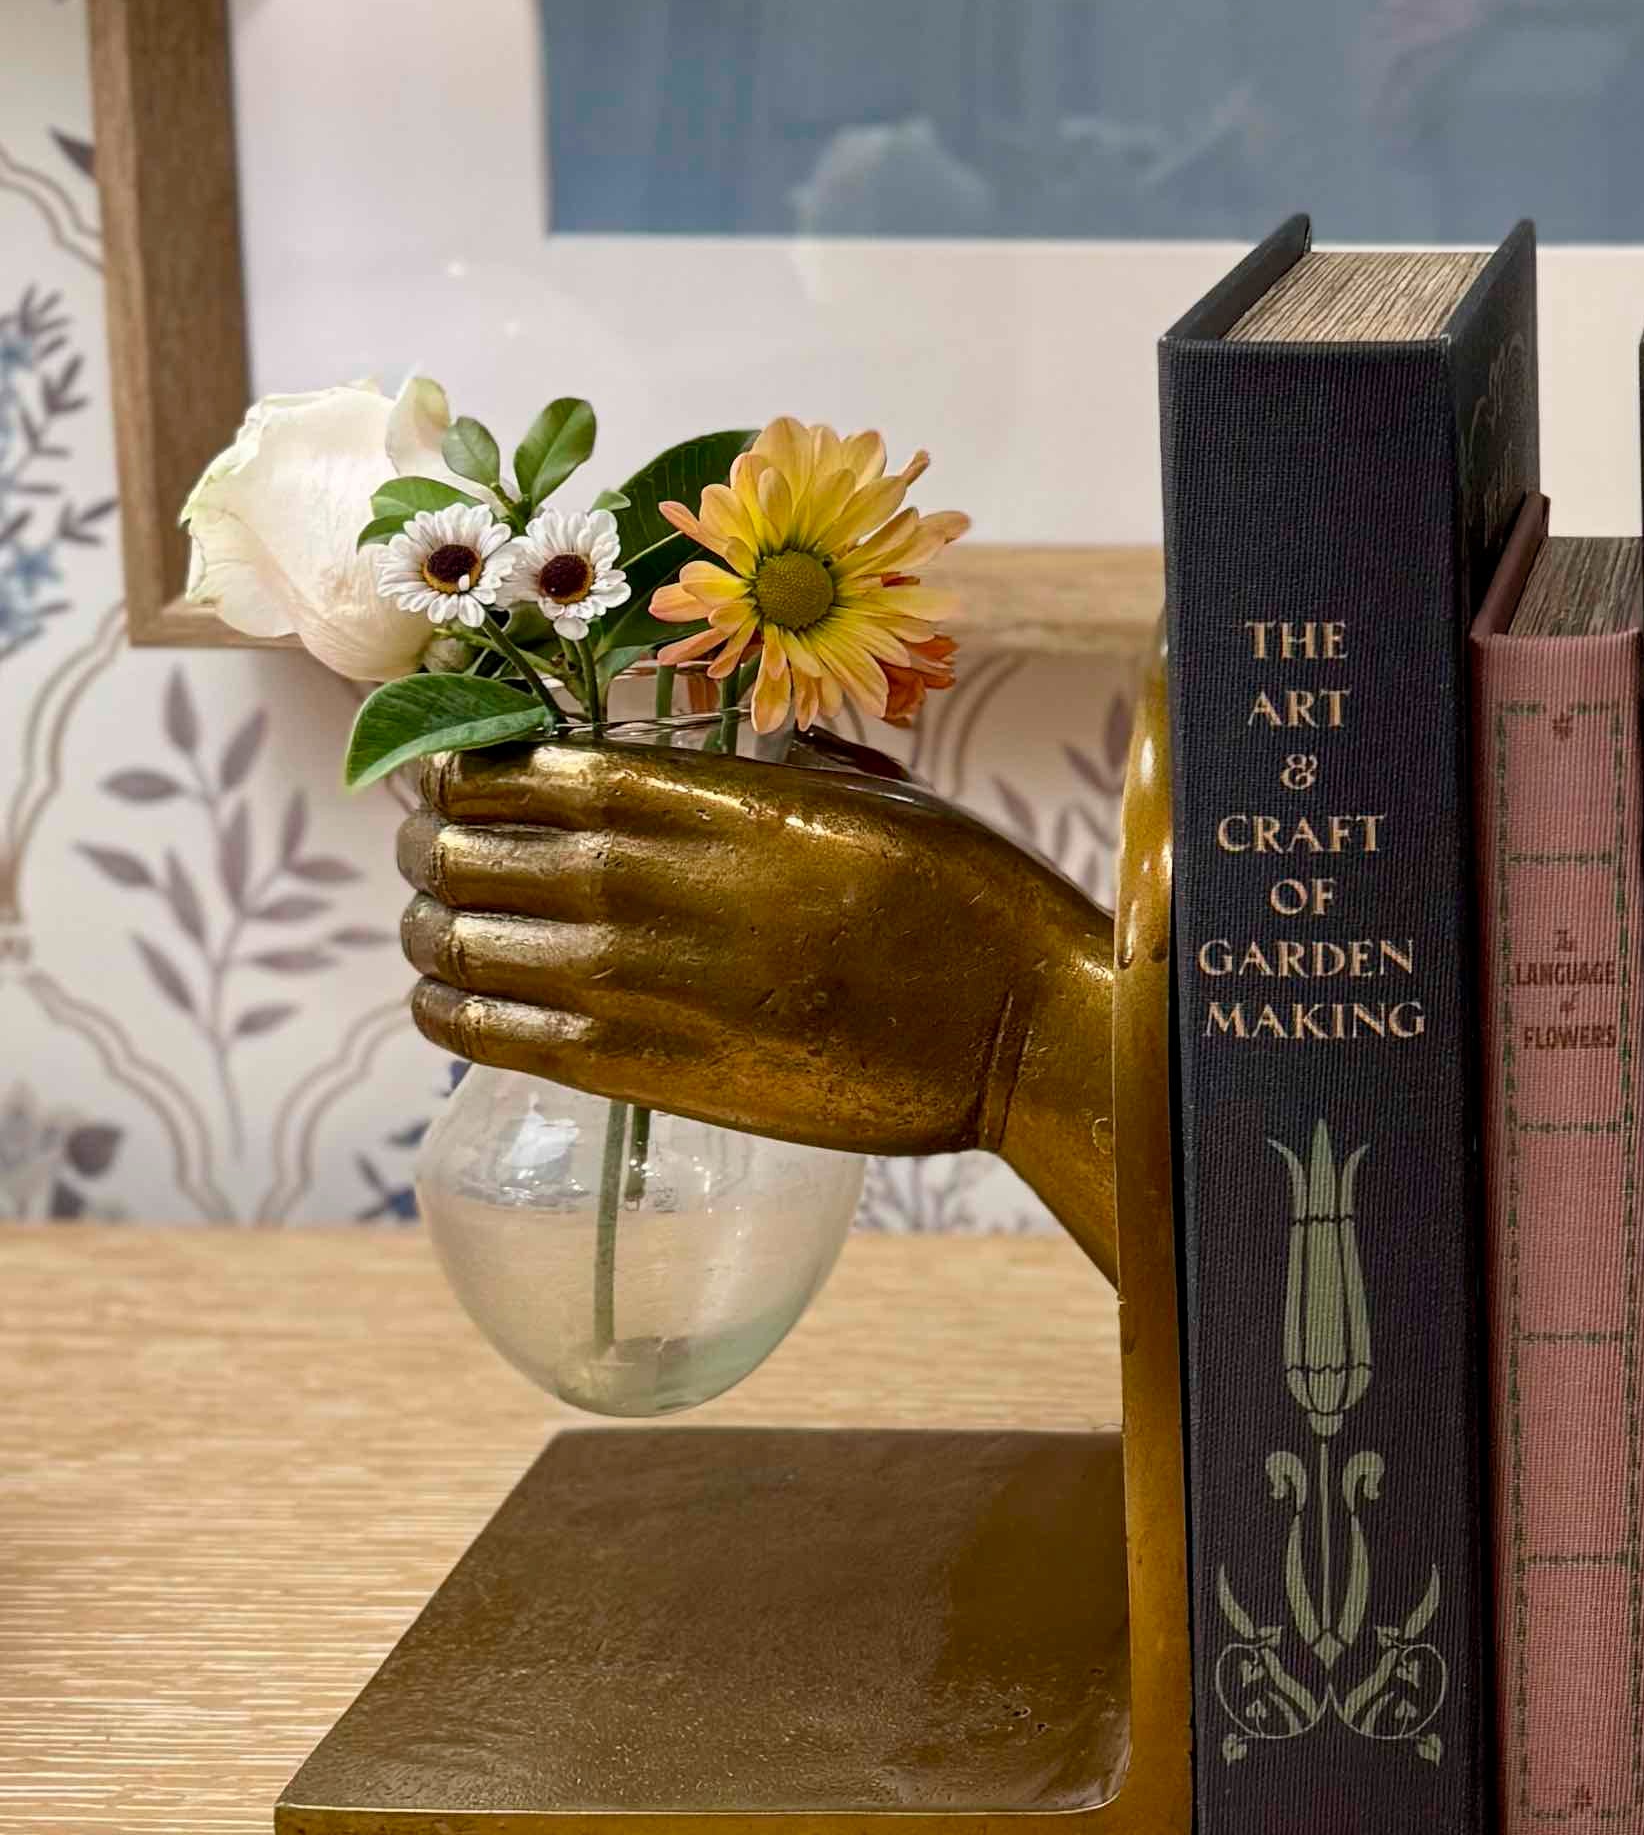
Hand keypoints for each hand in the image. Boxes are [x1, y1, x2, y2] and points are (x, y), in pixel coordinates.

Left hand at [397, 743, 1115, 1214]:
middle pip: (472, 848)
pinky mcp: (655, 1074)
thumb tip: (718, 759)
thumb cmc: (975, 905)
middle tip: (432, 841)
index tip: (453, 766)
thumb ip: (781, 772)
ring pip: (465, 940)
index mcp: (721, 801)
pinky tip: (445, 998)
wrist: (1024, 1036)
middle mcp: (664, 886)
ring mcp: (651, 986)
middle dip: (431, 838)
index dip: (464, 764)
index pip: (531, 768)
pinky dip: (452, 1011)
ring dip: (428, 922)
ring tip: (432, 916)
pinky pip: (500, 1037)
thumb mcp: (883, 798)